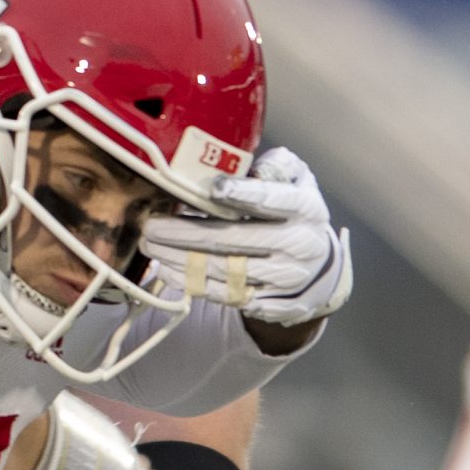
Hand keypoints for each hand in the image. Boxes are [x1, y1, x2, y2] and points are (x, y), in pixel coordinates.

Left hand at [142, 147, 351, 327]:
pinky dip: (193, 283)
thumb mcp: (297, 184)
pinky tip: (168, 271)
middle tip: (151, 227)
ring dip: (181, 259)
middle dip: (187, 233)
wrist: (319, 270)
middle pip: (236, 239)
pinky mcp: (272, 304)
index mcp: (306, 209)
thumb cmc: (294, 217)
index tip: (214, 190)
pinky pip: (225, 295)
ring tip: (151, 247)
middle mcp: (301, 245)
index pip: (274, 199)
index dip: (244, 194)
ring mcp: (287, 279)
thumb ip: (277, 167)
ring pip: (225, 269)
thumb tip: (251, 164)